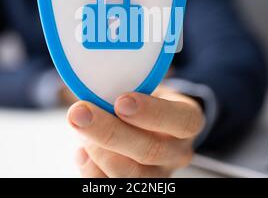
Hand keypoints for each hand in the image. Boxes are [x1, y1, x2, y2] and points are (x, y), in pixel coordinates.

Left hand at [67, 85, 204, 176]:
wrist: (146, 122)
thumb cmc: (144, 99)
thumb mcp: (147, 85)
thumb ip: (130, 85)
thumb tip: (93, 82)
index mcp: (188, 121)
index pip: (182, 121)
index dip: (153, 113)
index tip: (121, 101)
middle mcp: (178, 152)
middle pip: (150, 151)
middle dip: (110, 132)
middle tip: (81, 114)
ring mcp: (158, 174)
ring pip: (130, 174)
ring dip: (98, 151)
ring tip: (80, 128)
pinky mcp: (135, 186)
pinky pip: (110, 185)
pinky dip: (91, 169)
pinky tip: (81, 150)